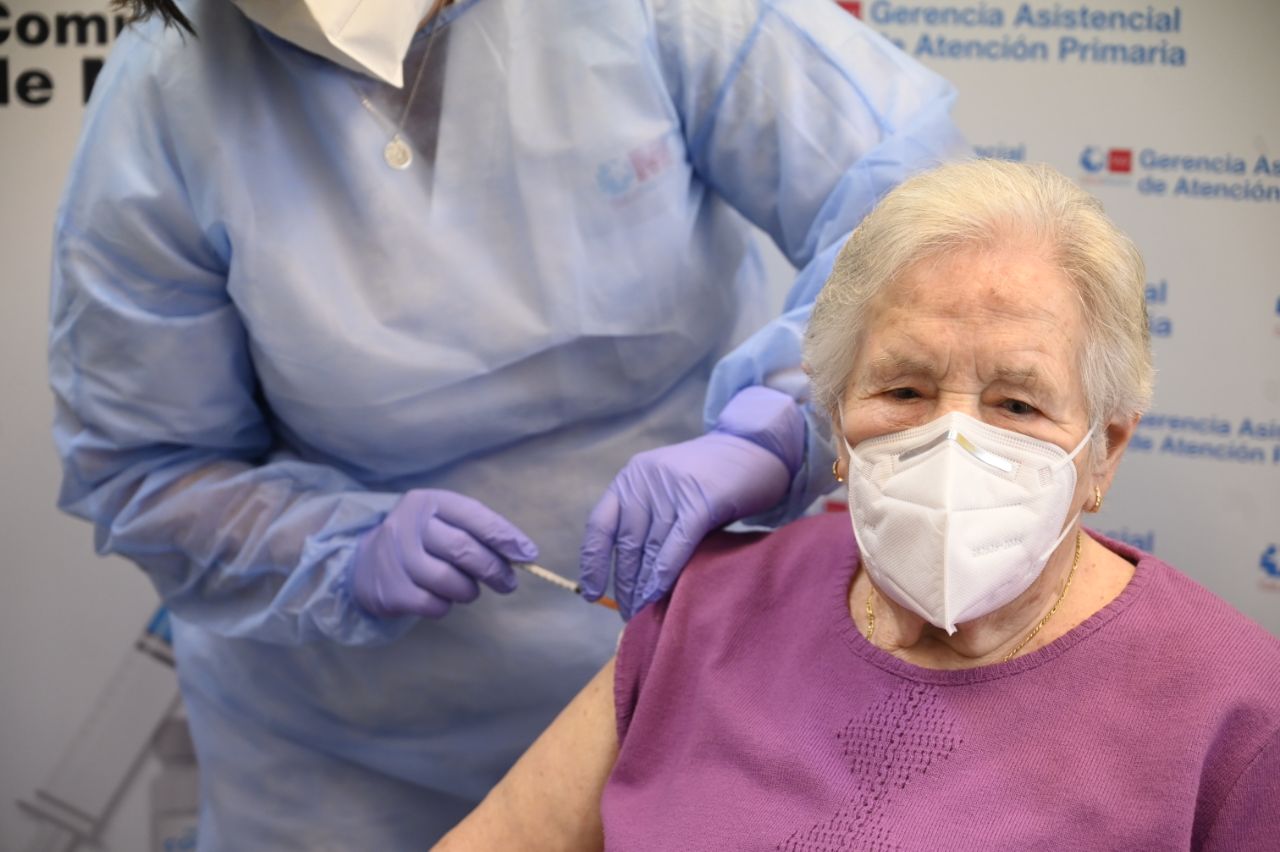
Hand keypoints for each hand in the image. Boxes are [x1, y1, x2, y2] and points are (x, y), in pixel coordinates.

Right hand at [351, 489, 536, 618]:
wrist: (364, 563)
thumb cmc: (421, 541)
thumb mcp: (443, 522)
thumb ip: (479, 532)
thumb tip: (523, 553)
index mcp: (428, 501)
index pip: (473, 516)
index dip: (504, 536)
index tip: (528, 555)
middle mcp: (408, 525)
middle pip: (463, 549)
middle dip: (494, 569)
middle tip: (508, 583)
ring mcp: (395, 558)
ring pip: (451, 581)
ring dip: (469, 591)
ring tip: (468, 590)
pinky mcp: (391, 590)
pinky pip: (434, 605)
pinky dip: (447, 606)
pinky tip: (442, 598)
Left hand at [579, 387, 803, 618]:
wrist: (756, 449)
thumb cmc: (714, 478)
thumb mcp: (670, 489)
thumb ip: (651, 519)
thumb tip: (635, 575)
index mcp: (633, 475)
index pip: (601, 524)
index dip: (594, 562)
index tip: (591, 592)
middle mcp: (647, 478)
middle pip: (627, 542)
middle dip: (625, 582)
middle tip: (627, 613)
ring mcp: (673, 487)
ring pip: (651, 547)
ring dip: (644, 585)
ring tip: (642, 611)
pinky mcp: (702, 500)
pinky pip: (677, 545)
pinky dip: (666, 574)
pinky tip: (660, 595)